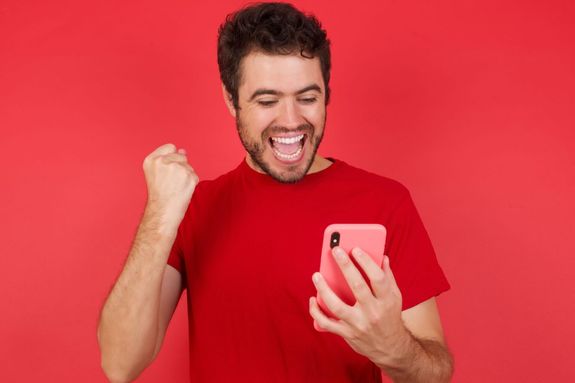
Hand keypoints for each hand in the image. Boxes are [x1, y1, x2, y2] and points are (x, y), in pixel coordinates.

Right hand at [142, 143, 198, 227]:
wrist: (163, 211)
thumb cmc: (159, 194)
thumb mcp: (157, 173)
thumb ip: (169, 159)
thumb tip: (183, 150)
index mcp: (151, 160)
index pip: (170, 147)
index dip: (172, 157)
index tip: (168, 170)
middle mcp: (163, 161)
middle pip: (181, 156)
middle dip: (180, 167)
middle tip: (171, 182)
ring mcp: (177, 168)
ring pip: (189, 166)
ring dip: (186, 176)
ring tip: (176, 187)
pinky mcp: (189, 176)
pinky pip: (195, 175)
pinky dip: (192, 183)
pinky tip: (183, 190)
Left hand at [309, 246, 407, 364]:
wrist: (391, 348)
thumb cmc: (390, 316)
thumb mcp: (395, 296)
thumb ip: (387, 276)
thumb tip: (381, 256)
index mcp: (387, 300)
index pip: (378, 278)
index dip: (366, 262)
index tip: (355, 249)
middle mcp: (373, 312)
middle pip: (358, 287)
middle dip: (345, 266)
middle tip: (335, 250)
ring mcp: (358, 324)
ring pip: (337, 306)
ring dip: (324, 289)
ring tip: (316, 275)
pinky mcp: (347, 333)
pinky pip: (327, 323)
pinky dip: (316, 312)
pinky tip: (313, 298)